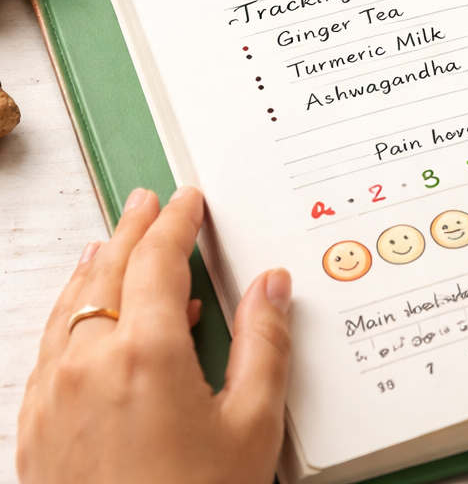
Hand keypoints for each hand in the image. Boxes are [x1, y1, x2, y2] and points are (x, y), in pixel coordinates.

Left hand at [17, 187, 291, 483]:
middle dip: (131, 229)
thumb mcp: (251, 426)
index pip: (156, 259)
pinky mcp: (33, 427)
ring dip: (96, 265)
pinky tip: (87, 317)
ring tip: (111, 245)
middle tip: (147, 203)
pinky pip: (50, 344)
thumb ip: (265, 342)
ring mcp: (51, 395)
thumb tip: (272, 286)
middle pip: (106, 270)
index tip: (187, 202)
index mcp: (144, 352)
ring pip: (70, 304)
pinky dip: (72, 311)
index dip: (175, 222)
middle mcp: (87, 363)